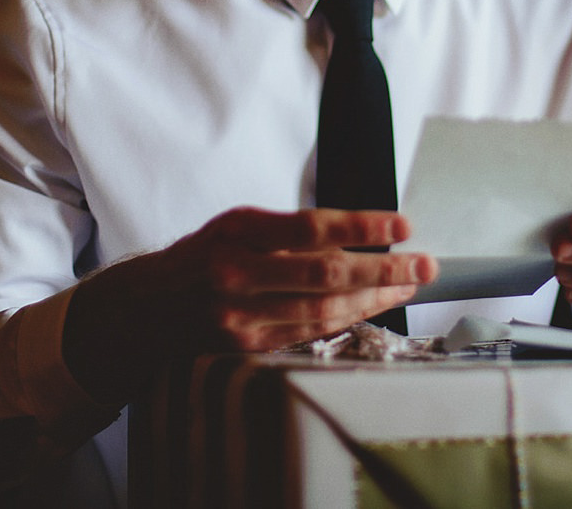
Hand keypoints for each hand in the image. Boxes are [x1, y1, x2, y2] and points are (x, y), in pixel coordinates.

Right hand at [63, 207, 436, 402]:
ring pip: (324, 309)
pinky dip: (347, 318)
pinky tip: (373, 305)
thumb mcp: (237, 225)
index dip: (360, 225)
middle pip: (325, 273)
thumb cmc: (203, 256)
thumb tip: (357, 230)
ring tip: (409, 282)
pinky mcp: (247, 347)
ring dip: (375, 297)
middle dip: (383, 268)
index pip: (310, 227)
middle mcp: (236, 275)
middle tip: (424, 263)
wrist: (147, 308)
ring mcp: (241, 317)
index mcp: (236, 233)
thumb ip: (288, 228)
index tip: (401, 223)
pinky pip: (310, 332)